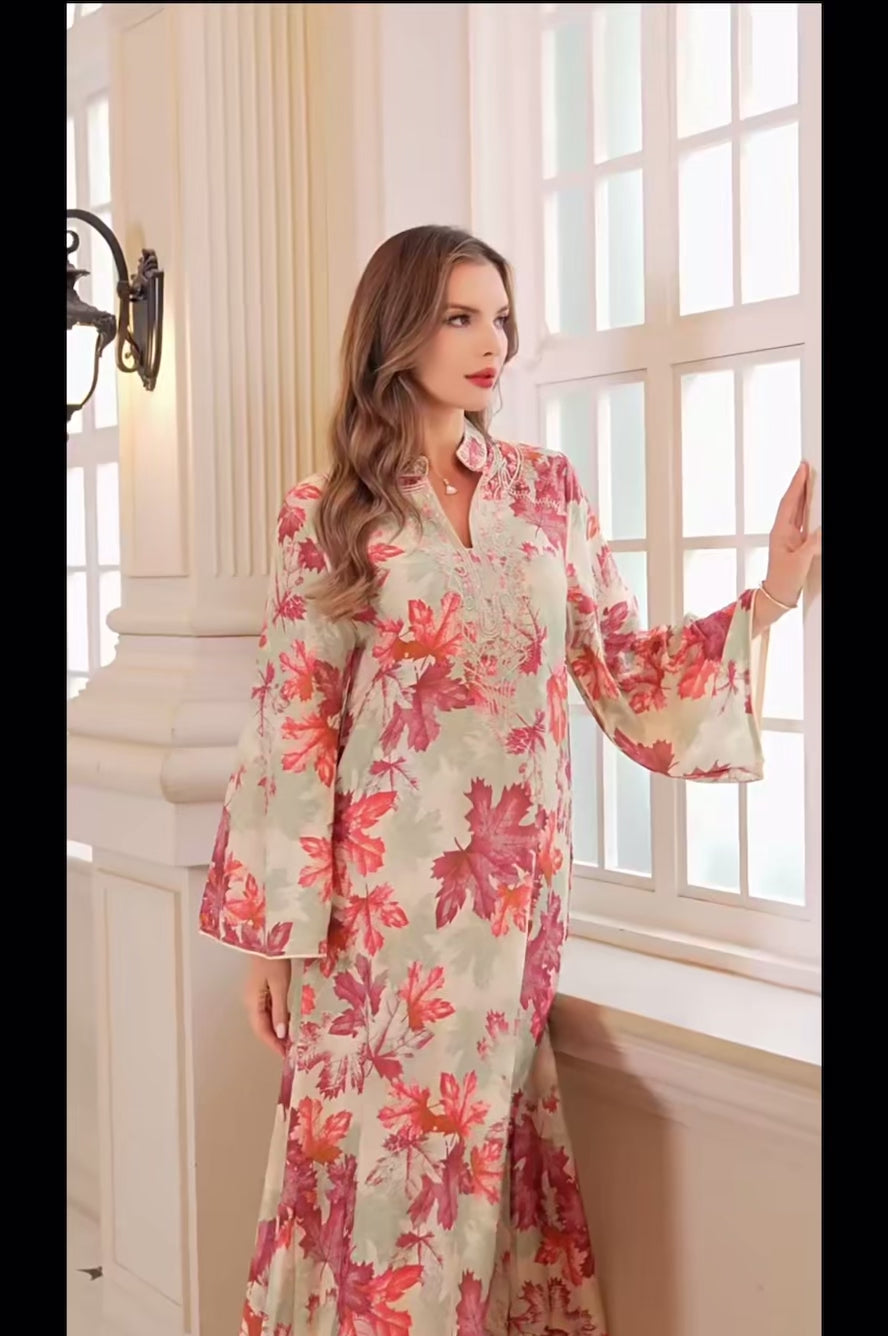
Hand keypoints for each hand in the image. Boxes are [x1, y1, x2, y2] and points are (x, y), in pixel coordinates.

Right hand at [243, 956, 291, 1058]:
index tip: (285, 1056)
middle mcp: (250, 1000)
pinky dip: (277, 1017)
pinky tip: (287, 1020)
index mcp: (252, 1001)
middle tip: (290, 1050)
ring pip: (264, 1017)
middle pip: (261, 1026)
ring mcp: (254, 993)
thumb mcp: (280, 985)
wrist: (267, 936)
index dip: (273, 1045)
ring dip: (276, 1029)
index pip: (261, 1030)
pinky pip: (267, 1007)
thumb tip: (280, 1034)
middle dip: (274, 1039)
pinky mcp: (261, 986)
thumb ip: (280, 1010)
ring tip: (290, 1039)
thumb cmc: (273, 958)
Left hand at [764, 461, 821, 607]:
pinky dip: (808, 509)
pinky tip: (812, 503)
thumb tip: (821, 531)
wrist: (776, 596)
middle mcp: (783, 531)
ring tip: (810, 479)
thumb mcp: (799, 563)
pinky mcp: (795, 543)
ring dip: (804, 495)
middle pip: (793, 502)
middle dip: (799, 484)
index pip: (790, 503)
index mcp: (780, 532)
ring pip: (798, 510)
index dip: (796, 485)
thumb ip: (811, 545)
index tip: (802, 469)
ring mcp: (789, 536)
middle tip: (806, 467)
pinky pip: (802, 520)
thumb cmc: (782, 581)